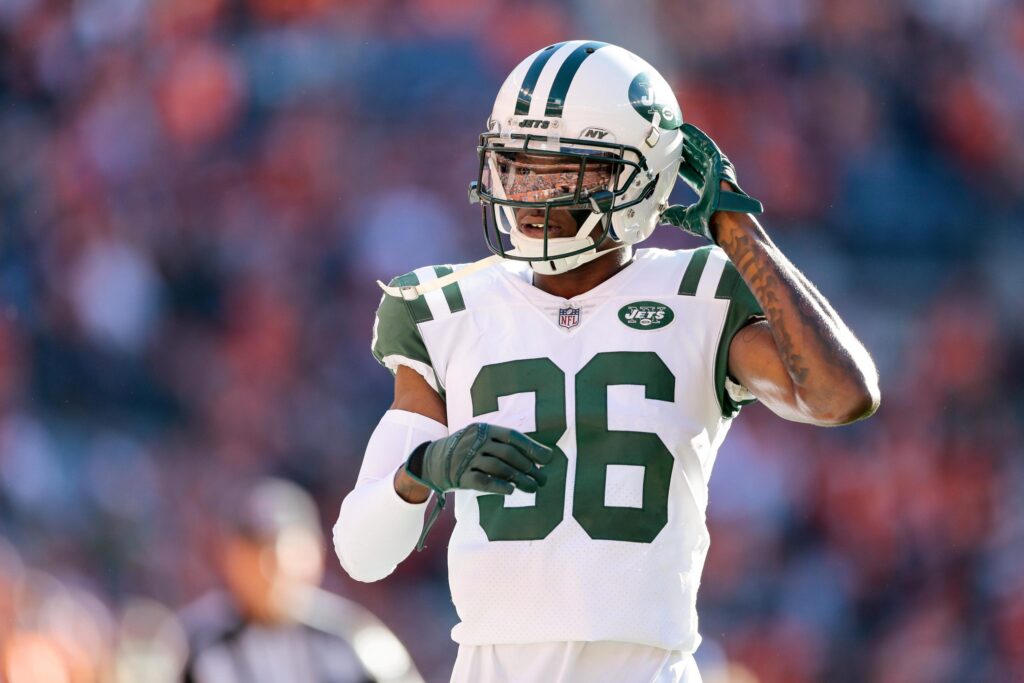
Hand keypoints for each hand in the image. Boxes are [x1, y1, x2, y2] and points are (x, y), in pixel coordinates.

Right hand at [406, 423, 551, 496]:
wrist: (432, 461)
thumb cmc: (467, 450)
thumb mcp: (482, 438)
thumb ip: (504, 444)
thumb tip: (539, 455)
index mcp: (485, 429)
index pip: (513, 436)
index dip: (532, 448)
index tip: (548, 459)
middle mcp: (476, 441)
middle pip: (508, 454)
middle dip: (529, 468)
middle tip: (542, 479)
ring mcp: (467, 458)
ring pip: (499, 468)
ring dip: (519, 479)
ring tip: (532, 488)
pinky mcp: (461, 476)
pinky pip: (483, 481)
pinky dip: (499, 486)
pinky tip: (511, 491)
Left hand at [661, 123, 762, 241]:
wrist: (724, 221)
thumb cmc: (711, 222)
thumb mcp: (686, 218)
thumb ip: (673, 215)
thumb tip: (661, 217)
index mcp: (707, 189)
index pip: (691, 173)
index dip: (681, 164)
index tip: (671, 157)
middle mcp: (713, 177)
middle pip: (696, 158)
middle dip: (684, 148)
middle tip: (672, 138)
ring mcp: (718, 169)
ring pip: (700, 150)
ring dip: (689, 139)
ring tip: (677, 129)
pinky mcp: (720, 164)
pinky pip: (707, 147)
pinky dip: (698, 138)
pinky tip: (688, 129)